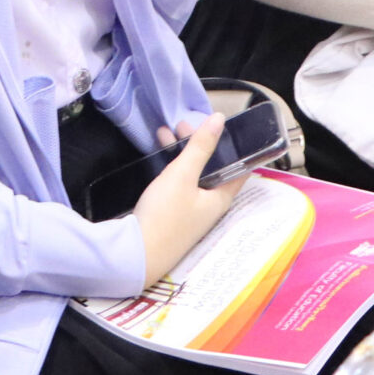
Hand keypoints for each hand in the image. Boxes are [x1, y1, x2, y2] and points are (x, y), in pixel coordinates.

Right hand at [134, 113, 243, 287]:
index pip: (238, 167)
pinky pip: (179, 183)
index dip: (231, 144)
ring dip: (182, 153)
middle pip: (211, 168)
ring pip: (193, 174)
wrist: (135, 254)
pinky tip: (159, 155)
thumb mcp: (182, 175)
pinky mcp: (174, 214)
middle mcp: (210, 206)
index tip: (220, 124)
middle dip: (199, 144)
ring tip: (165, 132)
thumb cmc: (164, 215)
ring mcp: (191, 211)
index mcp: (221, 198)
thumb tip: (219, 119)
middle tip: (183, 124)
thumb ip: (201, 146)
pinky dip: (172, 166)